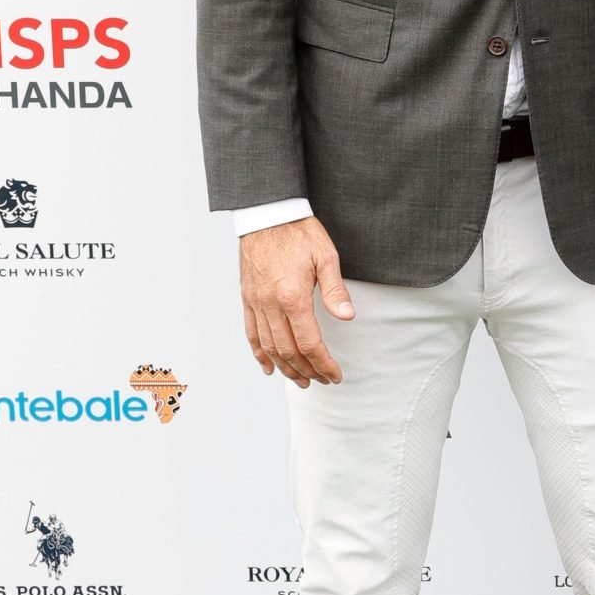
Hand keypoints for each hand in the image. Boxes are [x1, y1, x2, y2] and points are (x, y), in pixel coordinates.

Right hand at [239, 216, 353, 385]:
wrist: (267, 214)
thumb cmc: (299, 232)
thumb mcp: (325, 256)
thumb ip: (335, 290)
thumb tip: (347, 316)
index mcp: (293, 296)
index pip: (309, 343)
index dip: (323, 363)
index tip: (334, 374)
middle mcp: (271, 304)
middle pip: (289, 350)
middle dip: (307, 370)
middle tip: (322, 380)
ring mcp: (256, 303)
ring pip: (269, 347)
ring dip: (286, 368)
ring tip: (301, 380)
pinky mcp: (247, 298)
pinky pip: (251, 333)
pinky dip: (259, 354)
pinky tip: (269, 367)